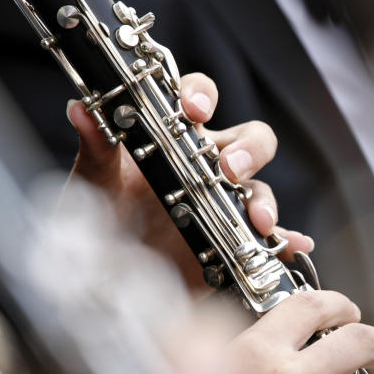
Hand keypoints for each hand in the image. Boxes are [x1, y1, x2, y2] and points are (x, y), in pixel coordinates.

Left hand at [66, 72, 313, 294]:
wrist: (104, 278)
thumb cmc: (102, 218)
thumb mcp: (94, 182)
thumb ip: (96, 146)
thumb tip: (79, 108)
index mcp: (174, 139)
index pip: (199, 99)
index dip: (202, 95)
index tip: (194, 109)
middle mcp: (207, 167)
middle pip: (249, 140)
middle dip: (248, 150)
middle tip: (231, 168)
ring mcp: (224, 205)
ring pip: (261, 189)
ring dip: (265, 201)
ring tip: (259, 221)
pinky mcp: (234, 244)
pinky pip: (270, 239)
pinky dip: (286, 242)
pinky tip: (294, 246)